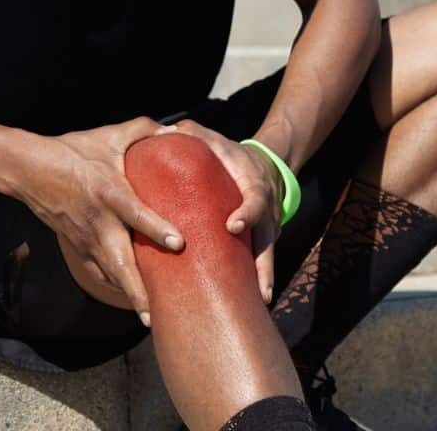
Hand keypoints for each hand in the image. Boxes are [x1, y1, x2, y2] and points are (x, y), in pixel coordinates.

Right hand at [13, 115, 185, 318]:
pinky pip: (99, 272)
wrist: (30, 169)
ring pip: (110, 274)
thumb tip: (177, 131)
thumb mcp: (109, 135)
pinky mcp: (77, 247)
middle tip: (157, 313)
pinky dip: (116, 287)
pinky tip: (134, 301)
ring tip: (152, 318)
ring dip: (129, 296)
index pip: (135, 214)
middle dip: (138, 290)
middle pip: (120, 262)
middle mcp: (98, 222)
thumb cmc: (73, 151)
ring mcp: (86, 239)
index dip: (157, 228)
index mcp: (109, 192)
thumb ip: (144, 130)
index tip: (179, 243)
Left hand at [156, 120, 283, 304]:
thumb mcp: (213, 139)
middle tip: (258, 291)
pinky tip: (248, 304)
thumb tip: (167, 132)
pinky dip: (256, 281)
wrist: (261, 164)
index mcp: (254, 182)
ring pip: (269, 255)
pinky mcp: (263, 240)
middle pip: (269, 238)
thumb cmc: (227, 153)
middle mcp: (268, 207)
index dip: (248, 212)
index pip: (256, 197)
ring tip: (256, 305)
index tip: (233, 226)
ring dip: (264, 280)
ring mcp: (269, 226)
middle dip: (264, 264)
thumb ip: (193, 135)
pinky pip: (260, 261)